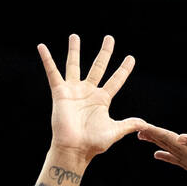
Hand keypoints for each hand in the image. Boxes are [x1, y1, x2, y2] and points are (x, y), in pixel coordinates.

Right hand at [38, 34, 144, 161]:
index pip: (116, 80)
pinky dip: (47, 60)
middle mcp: (88, 92)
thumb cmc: (93, 143)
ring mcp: (74, 91)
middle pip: (98, 67)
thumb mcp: (114, 132)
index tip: (131, 58)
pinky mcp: (60, 92)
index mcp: (102, 100)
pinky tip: (41, 47)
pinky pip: (52, 73)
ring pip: (74, 65)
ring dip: (74, 51)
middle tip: (110, 38)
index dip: (124, 69)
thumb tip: (145, 123)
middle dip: (105, 53)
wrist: (75, 149)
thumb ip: (128, 125)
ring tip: (74, 36)